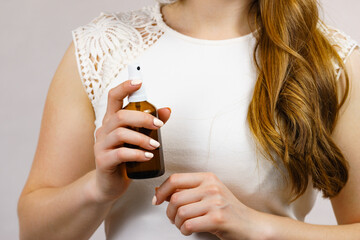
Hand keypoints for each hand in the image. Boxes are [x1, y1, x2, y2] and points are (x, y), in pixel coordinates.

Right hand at [91, 80, 170, 203]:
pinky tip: (147, 156)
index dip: (125, 87)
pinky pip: (120, 154)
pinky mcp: (103, 161)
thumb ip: (150, 124)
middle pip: (120, 115)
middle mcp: (104, 130)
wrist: (108, 184)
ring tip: (156, 146)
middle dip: (142, 118)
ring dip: (142, 138)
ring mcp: (101, 145)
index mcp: (112, 121)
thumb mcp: (138, 139)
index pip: (113, 97)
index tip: (139, 82)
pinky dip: (137, 154)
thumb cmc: (125, 158)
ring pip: (121, 134)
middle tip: (159, 126)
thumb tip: (167, 110)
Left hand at [153, 172, 262, 239]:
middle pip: (175, 198)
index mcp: (207, 178)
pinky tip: (190, 230)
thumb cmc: (228, 210)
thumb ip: (188, 191)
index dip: (161, 191)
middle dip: (169, 212)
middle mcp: (211, 187)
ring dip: (177, 223)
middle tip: (174, 218)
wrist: (251, 224)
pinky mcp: (217, 218)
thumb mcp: (209, 193)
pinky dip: (184, 230)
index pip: (175, 179)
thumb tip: (161, 192)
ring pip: (180, 212)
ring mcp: (215, 202)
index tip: (157, 200)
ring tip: (184, 225)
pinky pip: (188, 224)